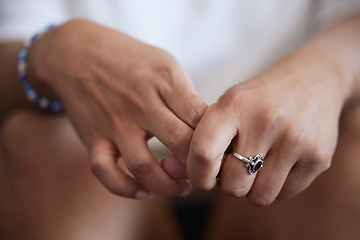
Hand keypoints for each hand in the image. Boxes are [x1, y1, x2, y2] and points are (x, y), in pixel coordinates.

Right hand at [27, 19, 206, 198]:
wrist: (77, 52)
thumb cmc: (130, 60)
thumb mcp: (165, 63)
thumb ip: (186, 95)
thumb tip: (207, 130)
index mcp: (164, 81)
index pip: (200, 118)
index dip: (215, 139)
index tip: (218, 151)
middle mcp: (140, 103)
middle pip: (180, 143)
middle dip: (198, 166)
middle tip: (204, 173)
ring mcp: (115, 123)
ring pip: (144, 167)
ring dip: (168, 186)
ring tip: (181, 189)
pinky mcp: (94, 137)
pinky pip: (106, 172)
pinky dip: (126, 188)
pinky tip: (144, 191)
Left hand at [187, 48, 351, 205]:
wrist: (312, 81)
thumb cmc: (259, 100)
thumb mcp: (228, 104)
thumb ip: (203, 138)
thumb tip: (179, 173)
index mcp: (235, 105)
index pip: (204, 154)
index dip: (197, 175)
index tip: (202, 177)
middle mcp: (266, 122)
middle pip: (232, 185)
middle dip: (229, 182)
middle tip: (235, 166)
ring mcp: (296, 141)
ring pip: (258, 197)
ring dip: (252, 188)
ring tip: (256, 165)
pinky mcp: (318, 158)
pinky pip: (283, 195)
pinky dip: (275, 186)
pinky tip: (279, 163)